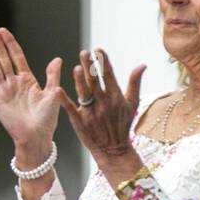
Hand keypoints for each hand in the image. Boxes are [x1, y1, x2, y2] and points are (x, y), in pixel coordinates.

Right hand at [0, 24, 62, 149]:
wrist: (37, 137)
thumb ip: (52, 76)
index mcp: (27, 80)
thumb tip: (57, 58)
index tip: (4, 30)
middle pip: (3, 57)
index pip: (16, 56)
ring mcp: (3, 91)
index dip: (10, 43)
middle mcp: (13, 83)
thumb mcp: (53, 94)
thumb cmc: (47, 119)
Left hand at [56, 47, 144, 163]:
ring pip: (84, 93)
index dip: (103, 61)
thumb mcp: (132, 104)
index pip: (109, 75)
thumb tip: (142, 65)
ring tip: (77, 67)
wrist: (113, 149)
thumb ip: (135, 83)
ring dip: (80, 80)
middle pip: (95, 81)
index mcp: (115, 97)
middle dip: (90, 66)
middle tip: (84, 52)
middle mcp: (103, 103)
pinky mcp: (79, 121)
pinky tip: (57, 89)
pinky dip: (64, 99)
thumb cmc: (123, 125)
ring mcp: (91, 113)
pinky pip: (70, 108)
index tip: (98, 50)